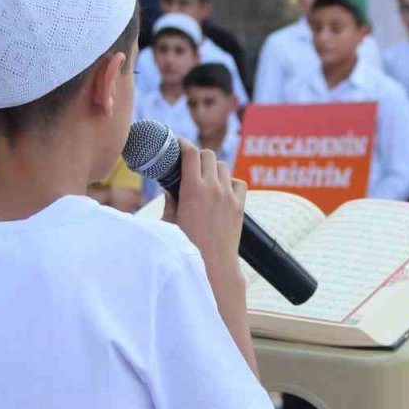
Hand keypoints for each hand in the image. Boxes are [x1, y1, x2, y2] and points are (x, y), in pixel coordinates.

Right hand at [175, 139, 246, 277]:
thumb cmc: (186, 246)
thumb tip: (169, 188)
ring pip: (223, 166)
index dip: (183, 144)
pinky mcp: (239, 205)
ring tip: (205, 179)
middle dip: (197, 155)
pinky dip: (230, 181)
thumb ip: (170, 201)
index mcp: (192, 189)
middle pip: (208, 155)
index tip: (178, 144)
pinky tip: (222, 190)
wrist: (213, 264)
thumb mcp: (170, 222)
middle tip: (190, 163)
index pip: (190, 153)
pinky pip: (238, 182)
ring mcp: (228, 195)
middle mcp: (212, 188)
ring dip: (213, 168)